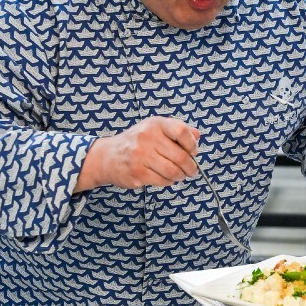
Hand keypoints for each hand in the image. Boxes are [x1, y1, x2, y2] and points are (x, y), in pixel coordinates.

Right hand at [77, 117, 199, 191]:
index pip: (181, 131)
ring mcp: (140, 156)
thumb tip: (197, 135)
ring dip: (180, 176)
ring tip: (180, 175)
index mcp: (155, 124)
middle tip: (191, 171)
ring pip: (172, 171)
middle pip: (180, 156)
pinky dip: (168, 182)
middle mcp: (147, 137)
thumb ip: (177, 130)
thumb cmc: (136, 142)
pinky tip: (166, 178)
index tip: (193, 152)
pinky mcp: (137, 173)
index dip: (192, 144)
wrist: (107, 156)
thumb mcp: (154, 129)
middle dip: (190, 167)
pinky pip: (162, 181)